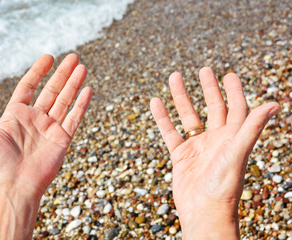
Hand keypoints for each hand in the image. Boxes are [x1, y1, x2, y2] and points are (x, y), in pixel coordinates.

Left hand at [0, 54, 91, 238]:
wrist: (13, 186)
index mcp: (16, 114)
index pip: (29, 86)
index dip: (38, 71)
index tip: (49, 57)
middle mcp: (35, 119)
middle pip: (52, 90)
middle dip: (63, 74)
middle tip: (73, 57)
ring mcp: (50, 128)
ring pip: (65, 101)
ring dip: (74, 84)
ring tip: (82, 67)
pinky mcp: (62, 139)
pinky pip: (74, 118)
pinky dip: (81, 105)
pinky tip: (87, 90)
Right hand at [150, 67, 279, 238]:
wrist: (203, 211)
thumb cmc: (224, 186)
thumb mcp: (237, 152)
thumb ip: (252, 127)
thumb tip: (275, 103)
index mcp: (233, 138)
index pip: (236, 108)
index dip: (234, 91)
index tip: (229, 74)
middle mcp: (216, 139)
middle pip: (213, 108)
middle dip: (209, 88)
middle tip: (204, 70)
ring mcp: (197, 147)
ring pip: (188, 116)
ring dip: (181, 97)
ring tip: (174, 77)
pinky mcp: (181, 155)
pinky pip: (170, 131)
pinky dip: (162, 117)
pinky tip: (155, 102)